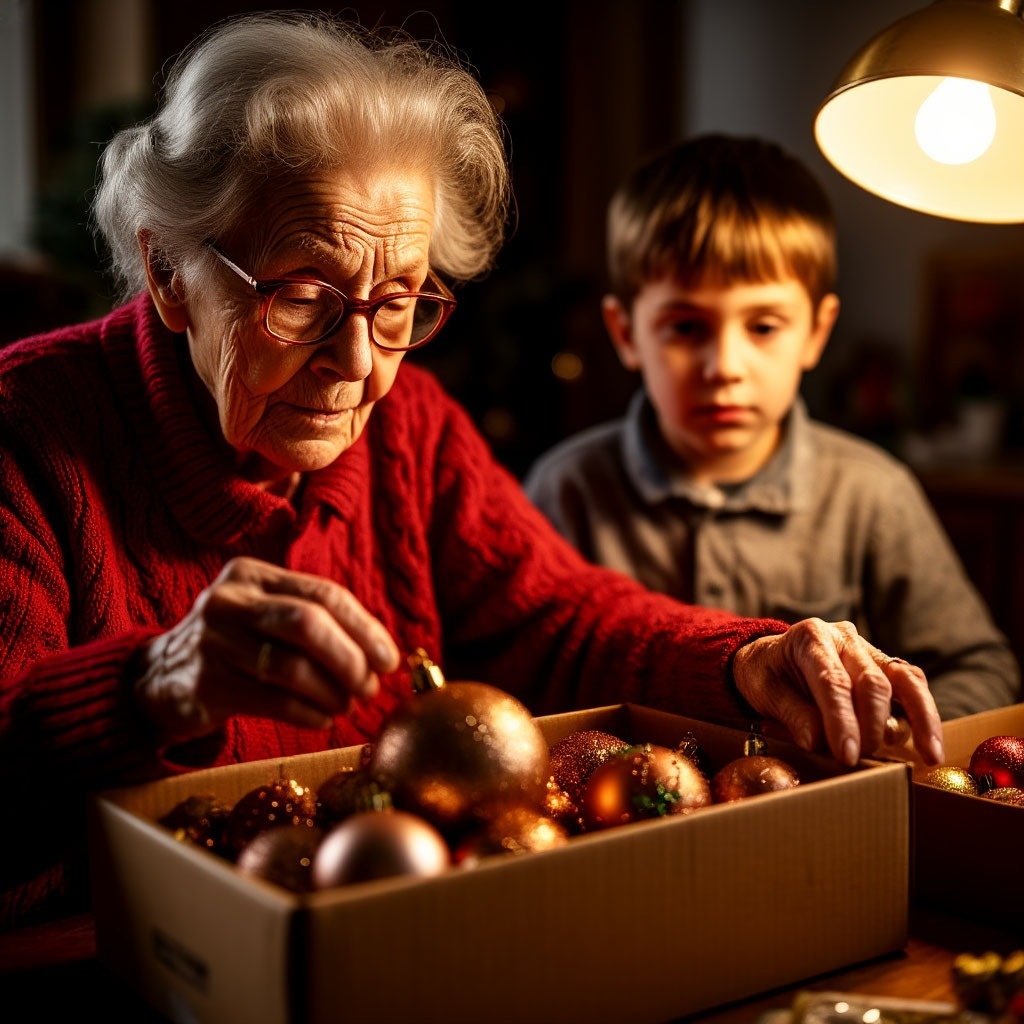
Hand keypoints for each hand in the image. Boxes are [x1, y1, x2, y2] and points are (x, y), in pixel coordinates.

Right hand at [134, 556, 400, 746]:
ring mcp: (213, 640)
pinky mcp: (206, 683)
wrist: (159, 678)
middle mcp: (230, 600)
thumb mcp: (266, 615)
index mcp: (253, 574)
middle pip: (308, 624)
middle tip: (370, 688)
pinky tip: (321, 720)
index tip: (389, 660)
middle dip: (350, 659)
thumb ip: (316, 620)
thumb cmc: (235, 646)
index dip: (365, 628)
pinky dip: (307, 712)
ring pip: (291, 666)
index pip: (324, 594)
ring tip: (346, 706)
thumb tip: (380, 654)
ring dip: (331, 692)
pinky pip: (272, 700)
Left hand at [731, 618, 943, 766]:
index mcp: (811, 637)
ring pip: (905, 680)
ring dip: (919, 720)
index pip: (833, 681)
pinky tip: (932, 743)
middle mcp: (845, 638)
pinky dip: (925, 714)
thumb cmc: (767, 676)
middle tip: (860, 761)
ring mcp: (870, 651)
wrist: (772, 661)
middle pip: (872, 683)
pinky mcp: (887, 667)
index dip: (842, 721)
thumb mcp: (765, 692)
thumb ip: (792, 714)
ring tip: (927, 756)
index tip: (848, 755)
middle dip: (871, 727)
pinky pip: (913, 686)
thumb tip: (819, 743)